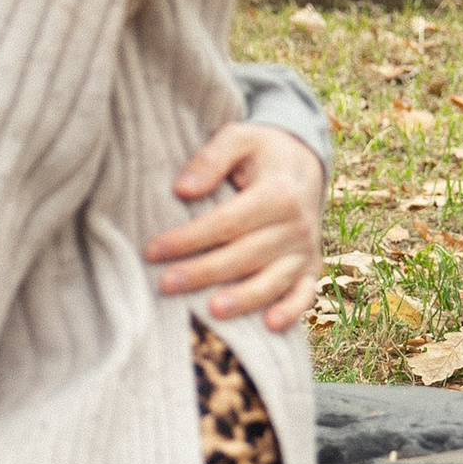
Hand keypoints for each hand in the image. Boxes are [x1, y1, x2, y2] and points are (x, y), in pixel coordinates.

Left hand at [148, 120, 326, 333]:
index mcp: (278, 193)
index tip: (153, 250)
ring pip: (273, 280)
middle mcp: (297, 225)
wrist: (304, 163)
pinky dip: (292, 312)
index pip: (227, 222)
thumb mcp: (239, 138)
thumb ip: (211, 159)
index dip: (189, 238)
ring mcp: (305, 250)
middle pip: (245, 255)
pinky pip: (305, 294)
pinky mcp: (309, 267)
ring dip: (244, 299)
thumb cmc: (261, 152)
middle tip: (166, 284)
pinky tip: (269, 326)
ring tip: (211, 312)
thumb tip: (182, 190)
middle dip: (204, 272)